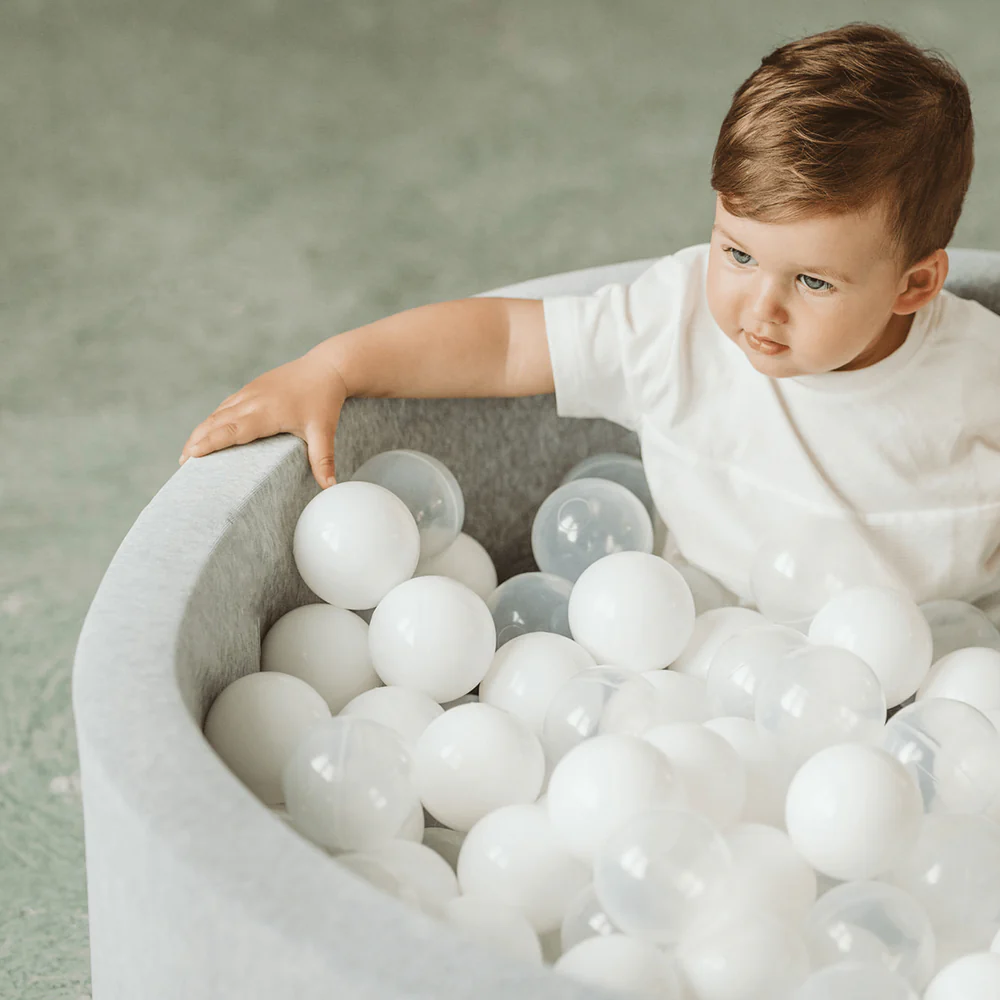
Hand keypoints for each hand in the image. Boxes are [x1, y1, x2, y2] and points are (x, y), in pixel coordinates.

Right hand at [178, 349, 348, 488]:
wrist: (327, 367)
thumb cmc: (324, 400)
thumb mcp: (324, 431)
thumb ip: (323, 459)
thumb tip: (329, 486)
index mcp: (266, 412)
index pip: (232, 430)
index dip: (210, 443)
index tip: (191, 456)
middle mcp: (252, 400)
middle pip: (217, 422)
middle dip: (197, 441)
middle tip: (182, 464)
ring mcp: (250, 392)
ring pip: (218, 413)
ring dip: (201, 431)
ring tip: (188, 453)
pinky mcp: (251, 388)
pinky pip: (226, 406)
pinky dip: (213, 420)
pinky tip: (206, 431)